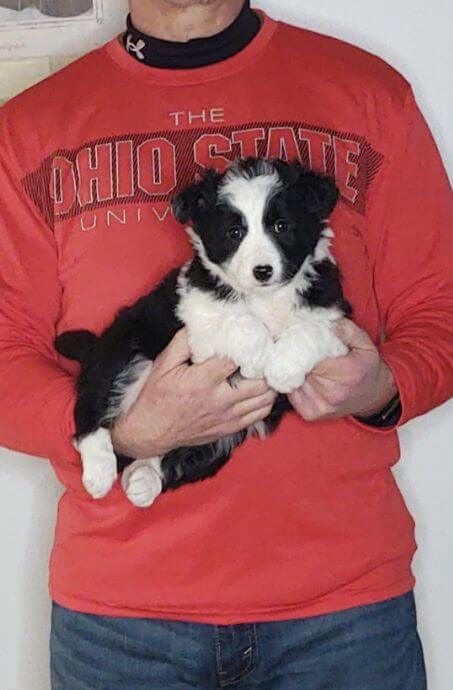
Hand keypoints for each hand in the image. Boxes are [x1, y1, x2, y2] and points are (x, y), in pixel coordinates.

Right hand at [111, 328, 276, 457]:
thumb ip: (184, 341)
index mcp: (203, 380)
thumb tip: (202, 325)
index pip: (237, 359)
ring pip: (265, 399)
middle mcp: (220, 400)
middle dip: (265, 364)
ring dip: (269, 383)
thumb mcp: (164, 363)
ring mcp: (228, 417)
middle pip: (260, 381)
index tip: (250, 336)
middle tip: (265, 353)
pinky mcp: (230, 428)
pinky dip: (265, 400)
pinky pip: (260, 414)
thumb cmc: (156, 396)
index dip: (247, 345)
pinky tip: (260, 390)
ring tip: (265, 370)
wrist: (151, 431)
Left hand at [288, 319, 397, 420]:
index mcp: (346, 373)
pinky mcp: (311, 414)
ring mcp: (320, 405)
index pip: (311, 356)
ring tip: (303, 362)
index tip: (302, 337)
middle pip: (300, 367)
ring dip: (294, 369)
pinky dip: (293, 383)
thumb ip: (347, 330)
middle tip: (299, 347)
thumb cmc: (366, 368)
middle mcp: (332, 393)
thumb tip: (326, 323)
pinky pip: (291, 393)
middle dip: (297, 356)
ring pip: (293, 380)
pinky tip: (304, 376)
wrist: (372, 396)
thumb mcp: (364, 344)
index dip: (303, 345)